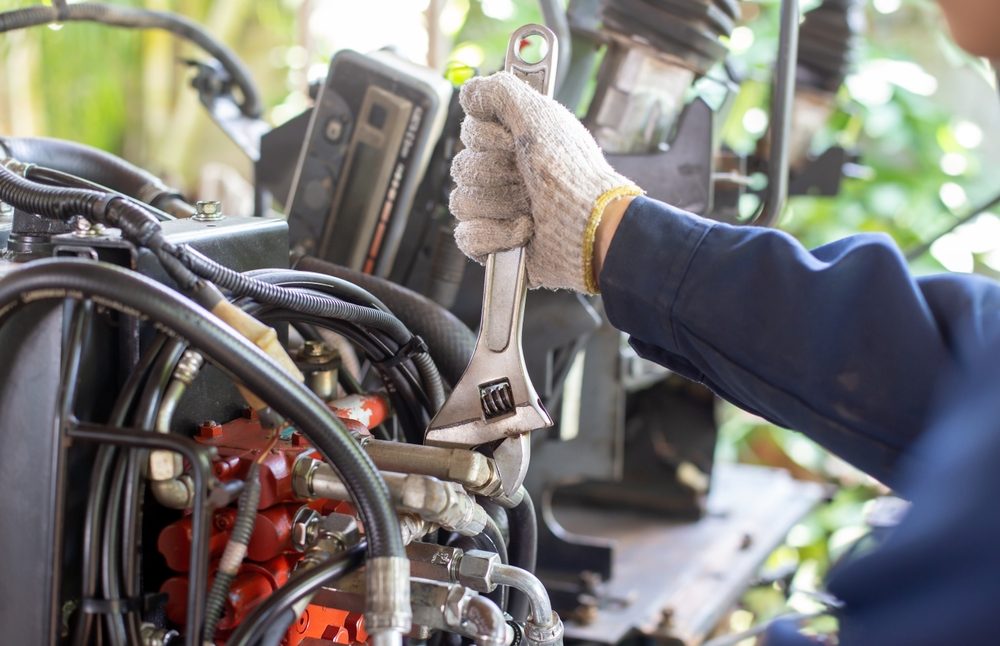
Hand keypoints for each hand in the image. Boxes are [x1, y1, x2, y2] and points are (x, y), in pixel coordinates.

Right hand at [450, 71, 639, 292]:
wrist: (587, 224)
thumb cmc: (571, 171)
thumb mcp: (540, 115)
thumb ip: (500, 90)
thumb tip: (469, 92)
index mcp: (513, 145)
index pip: (470, 133)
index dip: (490, 137)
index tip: (516, 141)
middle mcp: (504, 176)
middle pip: (462, 167)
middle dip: (498, 174)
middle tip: (529, 179)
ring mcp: (497, 212)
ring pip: (462, 202)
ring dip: (501, 205)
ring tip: (531, 209)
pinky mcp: (493, 246)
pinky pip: (466, 236)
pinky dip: (497, 235)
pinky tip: (525, 232)